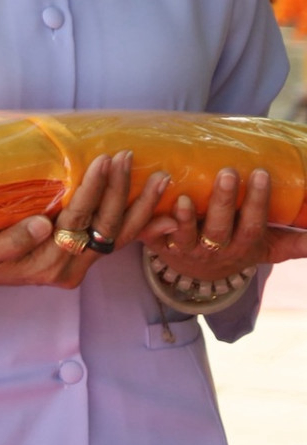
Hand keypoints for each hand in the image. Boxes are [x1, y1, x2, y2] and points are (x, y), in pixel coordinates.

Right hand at [0, 152, 167, 290]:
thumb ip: (11, 240)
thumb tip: (41, 226)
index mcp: (45, 265)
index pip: (76, 221)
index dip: (92, 191)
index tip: (102, 161)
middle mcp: (67, 270)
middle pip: (103, 227)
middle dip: (118, 190)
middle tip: (127, 156)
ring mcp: (77, 268)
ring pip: (117, 237)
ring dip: (140, 206)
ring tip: (161, 178)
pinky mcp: (80, 262)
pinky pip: (116, 245)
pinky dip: (142, 230)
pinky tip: (166, 218)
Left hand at [139, 166, 273, 281]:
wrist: (197, 273)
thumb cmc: (238, 246)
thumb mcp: (268, 247)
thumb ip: (296, 242)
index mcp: (244, 246)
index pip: (254, 224)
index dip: (258, 202)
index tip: (261, 173)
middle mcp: (216, 250)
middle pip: (221, 227)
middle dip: (226, 201)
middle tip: (229, 172)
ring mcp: (186, 249)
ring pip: (186, 234)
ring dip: (185, 217)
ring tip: (185, 195)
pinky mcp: (159, 245)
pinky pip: (154, 236)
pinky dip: (153, 224)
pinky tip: (151, 207)